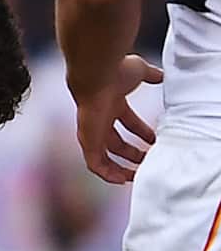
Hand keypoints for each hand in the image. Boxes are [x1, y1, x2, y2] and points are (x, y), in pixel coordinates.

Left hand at [73, 54, 162, 183]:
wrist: (97, 75)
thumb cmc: (115, 71)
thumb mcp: (140, 72)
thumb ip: (151, 75)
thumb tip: (162, 75)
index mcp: (111, 102)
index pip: (126, 120)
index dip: (142, 131)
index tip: (155, 140)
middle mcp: (100, 118)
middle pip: (116, 141)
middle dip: (133, 152)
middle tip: (149, 160)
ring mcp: (92, 131)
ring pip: (105, 156)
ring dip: (121, 166)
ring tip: (137, 175)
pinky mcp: (87, 141)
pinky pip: (95, 164)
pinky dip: (108, 173)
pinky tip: (122, 179)